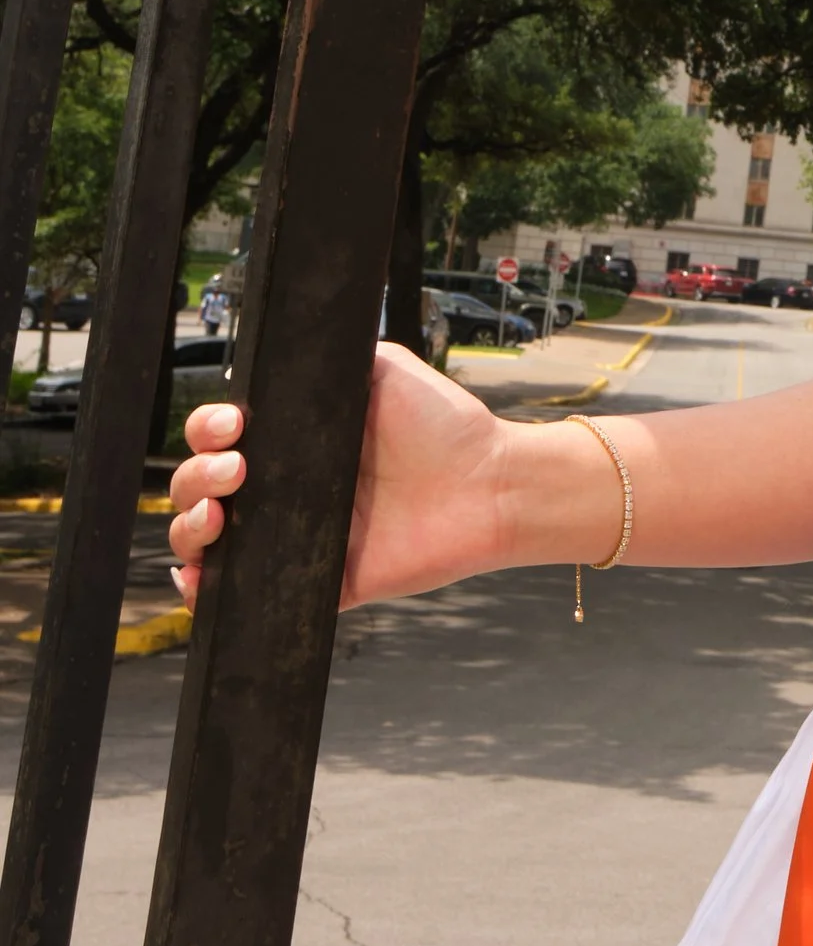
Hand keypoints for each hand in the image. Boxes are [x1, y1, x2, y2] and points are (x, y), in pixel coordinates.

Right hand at [167, 342, 516, 608]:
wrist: (489, 484)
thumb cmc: (443, 426)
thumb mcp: (382, 370)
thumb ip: (331, 360)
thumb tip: (283, 347)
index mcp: (292, 443)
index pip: (217, 439)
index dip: (206, 432)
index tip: (233, 427)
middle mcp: (284, 491)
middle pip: (198, 488)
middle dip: (195, 478)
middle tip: (235, 470)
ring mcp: (294, 538)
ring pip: (206, 542)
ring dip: (189, 528)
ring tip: (217, 515)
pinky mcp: (318, 583)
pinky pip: (242, 597)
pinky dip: (204, 592)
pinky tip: (200, 576)